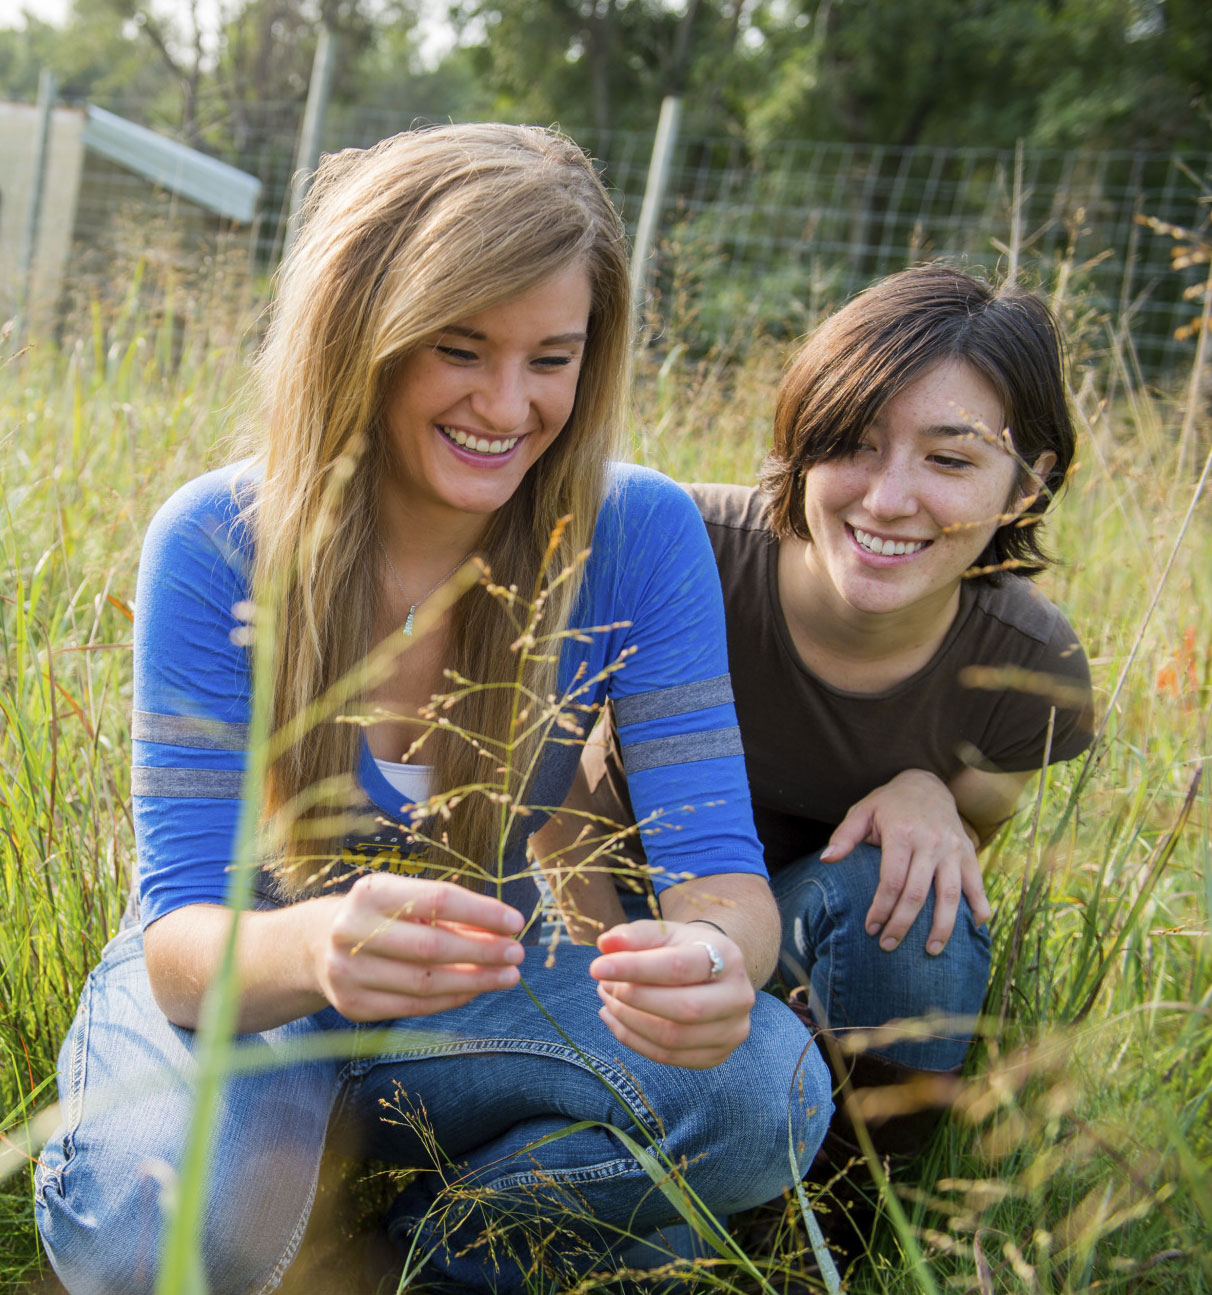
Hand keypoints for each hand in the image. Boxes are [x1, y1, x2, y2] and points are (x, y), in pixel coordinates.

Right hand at [316, 873, 525, 1020]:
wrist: (315, 944)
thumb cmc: (379, 915)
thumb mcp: (406, 899)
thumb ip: (450, 914)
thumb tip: (504, 933)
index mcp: (371, 892)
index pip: (437, 900)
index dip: (481, 912)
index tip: (516, 922)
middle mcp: (353, 930)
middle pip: (432, 946)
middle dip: (483, 952)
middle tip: (517, 954)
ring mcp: (348, 971)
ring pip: (425, 982)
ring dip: (475, 981)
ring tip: (508, 976)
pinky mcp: (351, 1005)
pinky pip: (413, 1007)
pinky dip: (450, 999)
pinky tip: (475, 991)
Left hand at [589, 920, 755, 1067]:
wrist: (714, 973)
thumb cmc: (683, 948)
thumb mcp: (663, 933)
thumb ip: (635, 935)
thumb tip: (605, 943)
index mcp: (728, 957)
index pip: (679, 967)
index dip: (635, 968)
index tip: (597, 967)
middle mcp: (738, 997)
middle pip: (683, 1009)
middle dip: (633, 999)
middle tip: (602, 983)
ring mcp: (731, 1031)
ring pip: (672, 1039)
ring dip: (628, 1020)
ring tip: (606, 997)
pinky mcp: (716, 1056)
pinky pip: (667, 1057)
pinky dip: (632, 1039)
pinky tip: (613, 1016)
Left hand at [820, 770, 991, 955]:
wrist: (926, 783)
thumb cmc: (889, 803)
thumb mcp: (862, 810)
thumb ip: (844, 836)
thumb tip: (826, 859)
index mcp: (902, 832)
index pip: (892, 880)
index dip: (881, 908)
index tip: (871, 928)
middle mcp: (930, 841)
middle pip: (918, 893)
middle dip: (903, 924)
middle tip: (889, 946)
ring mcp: (952, 848)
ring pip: (951, 894)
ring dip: (942, 927)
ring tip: (931, 951)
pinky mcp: (968, 852)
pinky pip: (976, 883)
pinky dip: (980, 907)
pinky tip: (975, 929)